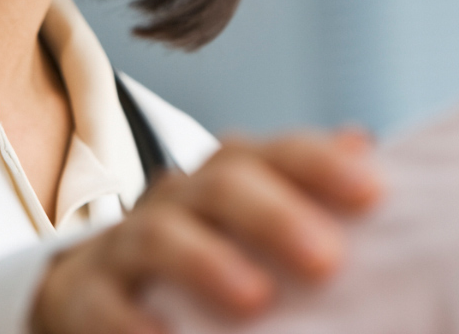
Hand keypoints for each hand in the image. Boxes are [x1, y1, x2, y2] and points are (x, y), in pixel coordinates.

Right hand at [29, 127, 381, 333]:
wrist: (95, 285)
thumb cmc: (205, 248)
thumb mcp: (255, 216)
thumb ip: (305, 187)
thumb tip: (364, 143)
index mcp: (228, 172)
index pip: (278, 151)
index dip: (323, 164)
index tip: (374, 192)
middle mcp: (180, 194)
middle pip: (224, 184)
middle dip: (276, 216)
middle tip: (329, 259)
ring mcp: (128, 240)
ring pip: (161, 234)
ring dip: (208, 262)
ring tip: (257, 300)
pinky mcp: (84, 294)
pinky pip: (102, 302)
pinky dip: (130, 322)